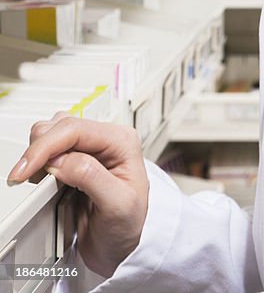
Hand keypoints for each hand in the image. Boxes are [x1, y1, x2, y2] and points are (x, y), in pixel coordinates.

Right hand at [7, 113, 148, 277]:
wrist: (122, 247)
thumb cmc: (129, 225)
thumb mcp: (118, 204)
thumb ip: (91, 177)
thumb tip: (61, 161)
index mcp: (121, 142)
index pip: (77, 129)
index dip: (46, 146)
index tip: (27, 168)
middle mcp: (105, 140)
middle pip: (61, 126)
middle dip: (38, 149)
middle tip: (24, 177)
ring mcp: (89, 149)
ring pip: (52, 133)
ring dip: (38, 154)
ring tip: (36, 179)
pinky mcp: (74, 160)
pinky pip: (49, 150)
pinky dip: (38, 162)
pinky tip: (40, 179)